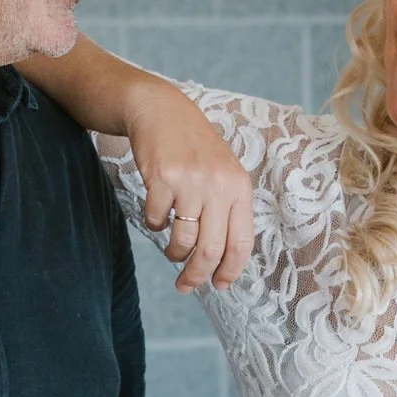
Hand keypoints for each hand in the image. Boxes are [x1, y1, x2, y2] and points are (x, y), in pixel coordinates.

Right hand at [128, 77, 253, 292]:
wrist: (161, 111)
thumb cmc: (193, 147)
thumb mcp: (223, 172)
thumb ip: (227, 208)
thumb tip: (222, 257)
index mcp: (240, 187)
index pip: (241, 241)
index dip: (230, 270)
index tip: (219, 286)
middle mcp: (219, 185)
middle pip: (211, 249)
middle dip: (197, 275)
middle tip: (186, 286)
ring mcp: (190, 182)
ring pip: (183, 240)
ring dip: (174, 253)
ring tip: (171, 251)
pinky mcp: (162, 179)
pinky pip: (157, 220)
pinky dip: (155, 225)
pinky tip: (157, 214)